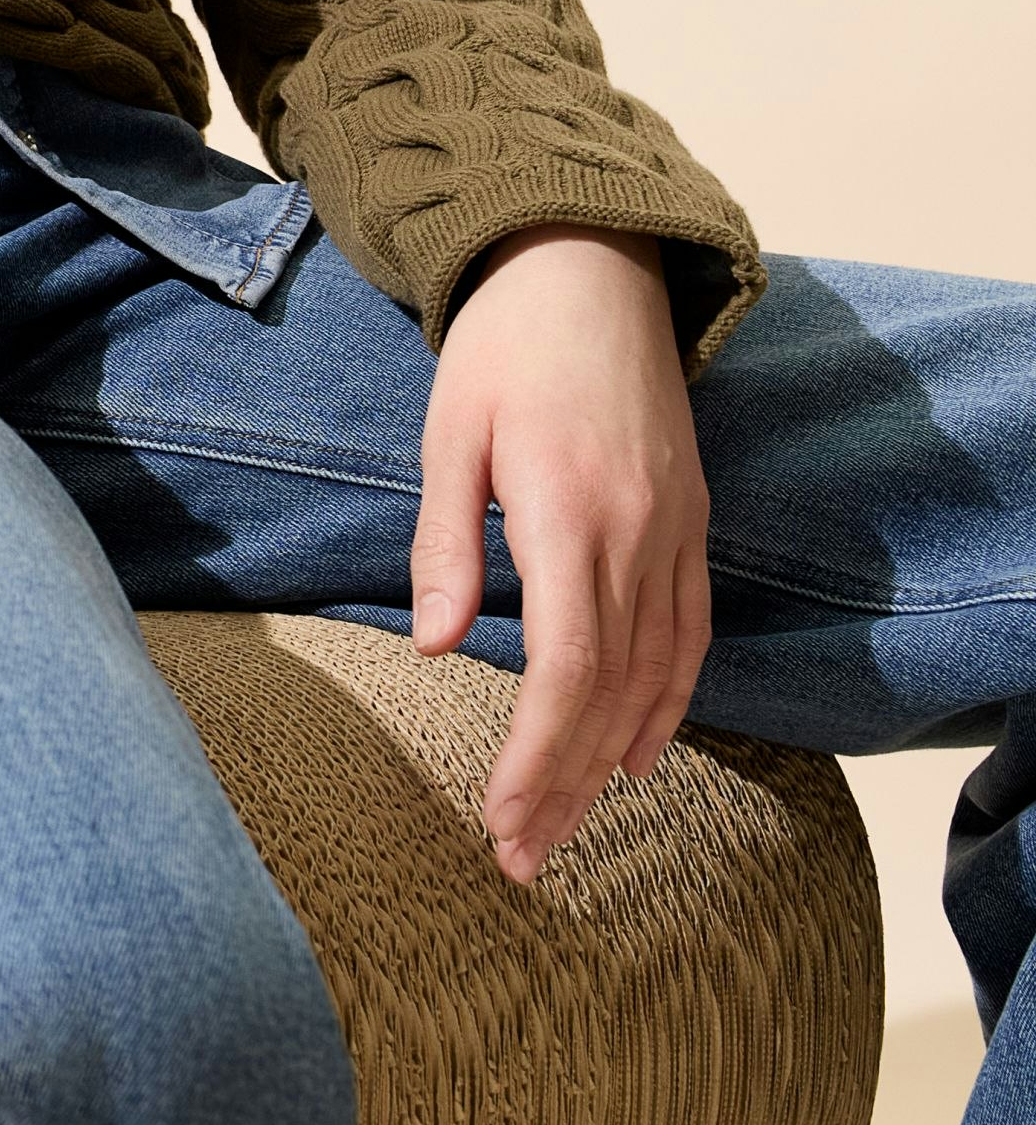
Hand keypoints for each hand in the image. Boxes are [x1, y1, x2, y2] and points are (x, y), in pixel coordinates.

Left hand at [410, 225, 711, 882]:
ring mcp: (676, 528)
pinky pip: (690, 631)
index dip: (537, 755)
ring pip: (656, 672)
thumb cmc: (503, 346)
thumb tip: (432, 644)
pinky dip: (668, 700)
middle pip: (610, 690)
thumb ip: (444, 541)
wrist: (591, 265)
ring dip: (613, 758)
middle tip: (522, 858)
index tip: (501, 819)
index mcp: (570, 511)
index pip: (563, 667)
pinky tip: (638, 752)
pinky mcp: (692, 520)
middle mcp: (638, 531)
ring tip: (567, 828)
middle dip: (565, 783)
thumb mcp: (448, 432)